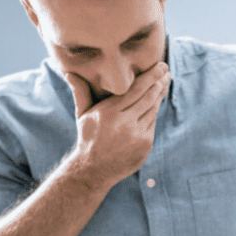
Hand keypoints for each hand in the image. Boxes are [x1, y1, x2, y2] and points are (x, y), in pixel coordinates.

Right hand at [63, 62, 170, 187]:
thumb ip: (80, 92)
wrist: (93, 170)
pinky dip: (155, 111)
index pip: (135, 89)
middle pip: (148, 97)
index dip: (151, 76)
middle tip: (167, 70)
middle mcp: (124, 123)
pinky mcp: (145, 144)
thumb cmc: (88, 138)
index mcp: (109, 112)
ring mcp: (137, 135)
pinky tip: (157, 102)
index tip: (160, 65)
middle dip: (159, 82)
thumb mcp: (82, 115)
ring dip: (160, 95)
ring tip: (165, 82)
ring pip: (153, 109)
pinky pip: (152, 123)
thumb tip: (69, 72)